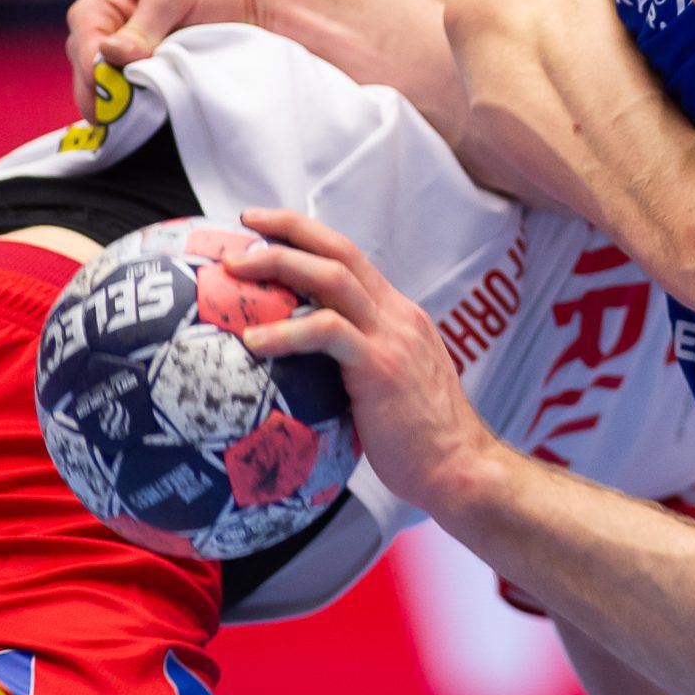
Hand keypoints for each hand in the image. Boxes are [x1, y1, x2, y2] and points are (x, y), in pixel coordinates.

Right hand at [65, 0, 267, 119]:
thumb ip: (145, 22)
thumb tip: (112, 53)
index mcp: (98, 11)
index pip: (83, 49)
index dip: (97, 72)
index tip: (123, 89)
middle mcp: (102, 42)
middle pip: (90, 82)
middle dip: (111, 97)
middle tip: (139, 110)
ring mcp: (124, 70)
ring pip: (111, 101)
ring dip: (131, 109)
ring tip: (157, 111)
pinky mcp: (147, 90)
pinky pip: (134, 110)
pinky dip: (145, 117)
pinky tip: (161, 118)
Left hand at [230, 207, 499, 512]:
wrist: (459, 469)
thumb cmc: (418, 443)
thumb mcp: (387, 388)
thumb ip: (355, 366)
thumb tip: (304, 374)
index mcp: (398, 316)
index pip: (350, 259)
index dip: (308, 237)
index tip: (266, 230)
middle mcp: (397, 314)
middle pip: (341, 249)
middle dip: (289, 228)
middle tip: (244, 225)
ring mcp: (391, 336)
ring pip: (333, 277)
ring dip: (280, 263)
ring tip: (235, 268)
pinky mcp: (381, 365)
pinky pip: (328, 333)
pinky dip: (286, 331)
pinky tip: (252, 340)